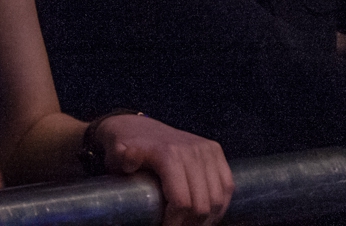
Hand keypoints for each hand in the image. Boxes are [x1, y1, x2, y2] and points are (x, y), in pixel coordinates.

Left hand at [97, 114, 232, 225]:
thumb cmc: (126, 148)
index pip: (182, 202)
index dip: (174, 224)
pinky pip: (228, 185)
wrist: (140, 129)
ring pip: (218, 198)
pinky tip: (209, 216)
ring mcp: (207, 150)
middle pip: (202, 204)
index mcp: (170, 154)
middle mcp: (193, 151)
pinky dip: (221, 205)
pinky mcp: (216, 151)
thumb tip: (127, 156)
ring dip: (207, 219)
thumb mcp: (117, 152)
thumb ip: (121, 157)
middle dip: (190, 225)